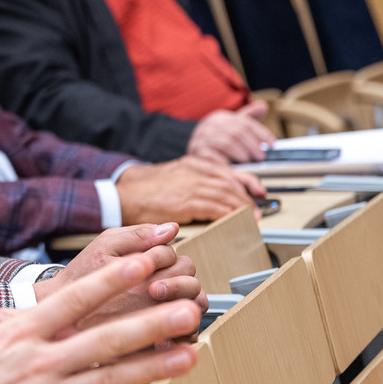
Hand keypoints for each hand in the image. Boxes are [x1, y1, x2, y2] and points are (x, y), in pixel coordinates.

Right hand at [0, 232, 200, 383]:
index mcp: (18, 335)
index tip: (142, 265)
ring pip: (111, 380)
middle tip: (186, 311)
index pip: (74, 301)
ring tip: (187, 355)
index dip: (111, 281)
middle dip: (151, 323)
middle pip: (106, 340)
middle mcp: (40, 365)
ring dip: (153, 367)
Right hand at [117, 157, 267, 223]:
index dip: (247, 182)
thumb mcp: (174, 176)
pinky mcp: (186, 202)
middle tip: (257, 210)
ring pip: (226, 194)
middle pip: (230, 183)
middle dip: (247, 197)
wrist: (125, 194)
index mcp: (192, 163)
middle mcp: (194, 171)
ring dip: (241, 207)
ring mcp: (191, 185)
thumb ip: (193, 181)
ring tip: (250, 217)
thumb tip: (212, 195)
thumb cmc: (145, 189)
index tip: (257, 191)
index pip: (227, 171)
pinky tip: (234, 220)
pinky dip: (229, 214)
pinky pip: (216, 207)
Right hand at [186, 100, 274, 162]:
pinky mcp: (198, 152)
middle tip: (262, 156)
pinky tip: (236, 167)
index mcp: (220, 117)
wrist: (193, 151)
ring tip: (249, 161)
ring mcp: (202, 138)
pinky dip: (228, 162)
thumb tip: (263, 106)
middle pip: (237, 132)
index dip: (261, 133)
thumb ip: (248, 118)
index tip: (272, 143)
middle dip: (252, 145)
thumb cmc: (217, 141)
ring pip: (227, 143)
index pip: (244, 122)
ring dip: (242, 153)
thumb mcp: (232, 127)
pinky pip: (215, 156)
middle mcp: (210, 125)